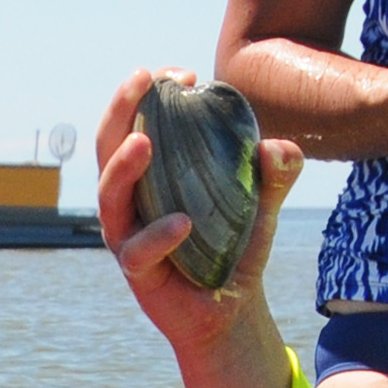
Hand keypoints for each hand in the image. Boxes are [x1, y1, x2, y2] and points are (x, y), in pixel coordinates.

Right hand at [95, 66, 305, 387]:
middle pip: (108, 147)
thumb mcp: (261, 204)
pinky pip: (139, 251)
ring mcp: (129, 236)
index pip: (137, 122)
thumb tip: (279, 147)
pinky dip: (159, 235)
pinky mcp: (139, 274)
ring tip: (145, 141)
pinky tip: (183, 223)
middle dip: (120, 109)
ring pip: (110, 197)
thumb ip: (274, 173)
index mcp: (151, 175)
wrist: (230, 311)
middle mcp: (131, 201)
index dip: (151, 94)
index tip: (183, 75)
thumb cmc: (233, 247)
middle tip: (144, 79)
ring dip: (123, 166)